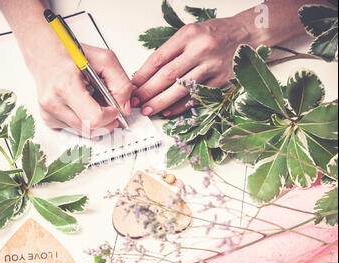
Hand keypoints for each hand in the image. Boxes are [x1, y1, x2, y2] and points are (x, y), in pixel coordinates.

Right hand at [32, 43, 132, 136]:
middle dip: (106, 121)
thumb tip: (124, 107)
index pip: (94, 119)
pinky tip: (82, 105)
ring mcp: (49, 113)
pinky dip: (84, 120)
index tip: (115, 108)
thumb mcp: (104, 59)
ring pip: (84, 131)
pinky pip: (75, 128)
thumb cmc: (70, 54)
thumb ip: (120, 83)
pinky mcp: (49, 120)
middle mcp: (53, 103)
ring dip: (95, 121)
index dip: (110, 117)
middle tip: (110, 108)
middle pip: (90, 129)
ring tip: (94, 101)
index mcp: (65, 86)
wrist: (45, 54)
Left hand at [132, 17, 250, 117]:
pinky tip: (169, 111)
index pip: (159, 58)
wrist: (247, 35)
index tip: (132, 87)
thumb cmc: (215, 34)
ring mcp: (213, 66)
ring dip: (162, 102)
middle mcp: (201, 49)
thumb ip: (170, 51)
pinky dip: (181, 106)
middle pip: (168, 75)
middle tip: (136, 102)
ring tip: (148, 109)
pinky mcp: (222, 80)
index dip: (142, 75)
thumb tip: (147, 75)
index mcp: (188, 35)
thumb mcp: (190, 34)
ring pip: (181, 88)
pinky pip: (196, 96)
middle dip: (148, 91)